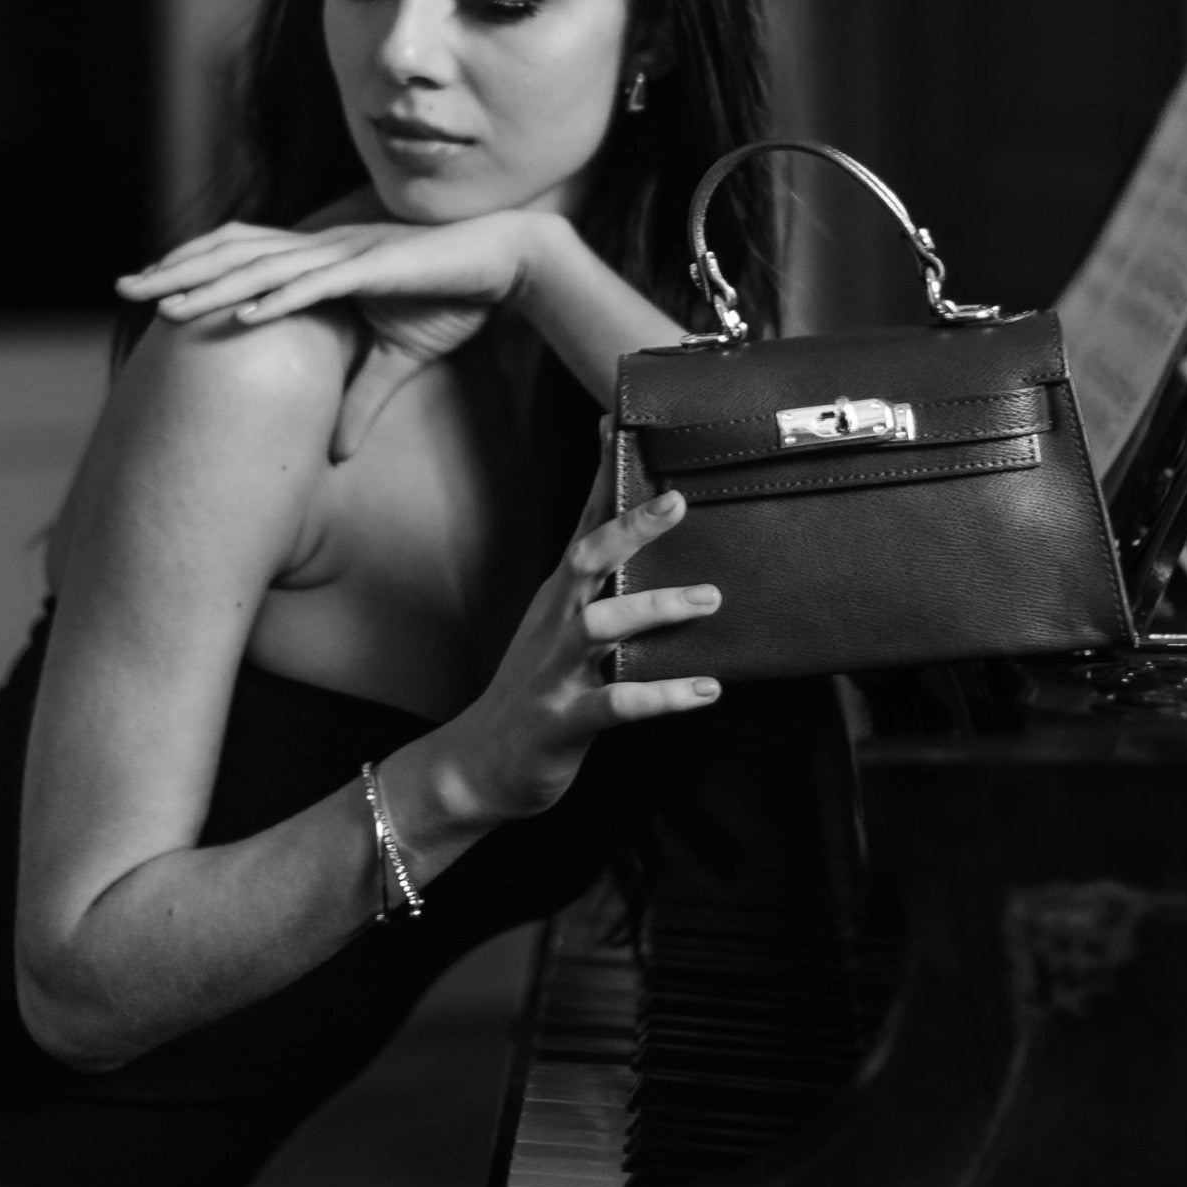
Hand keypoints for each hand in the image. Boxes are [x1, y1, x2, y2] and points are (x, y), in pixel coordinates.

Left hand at [115, 212, 539, 460]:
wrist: (509, 263)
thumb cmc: (454, 297)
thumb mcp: (397, 359)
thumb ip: (360, 400)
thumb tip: (333, 455)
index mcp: (323, 262)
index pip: (242, 259)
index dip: (194, 271)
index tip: (148, 294)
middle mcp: (324, 251)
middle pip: (235, 257)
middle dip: (178, 273)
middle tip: (123, 288)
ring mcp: (347, 256)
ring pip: (265, 269)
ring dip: (213, 287)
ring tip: (166, 308)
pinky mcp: (376, 268)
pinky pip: (319, 284)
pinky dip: (280, 297)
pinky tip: (244, 312)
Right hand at [435, 430, 722, 822]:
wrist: (477, 764)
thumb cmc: (534, 688)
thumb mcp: (558, 626)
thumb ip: (595, 583)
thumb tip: (632, 537)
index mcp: (558, 597)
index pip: (582, 523)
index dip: (600, 475)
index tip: (618, 421)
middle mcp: (555, 623)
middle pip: (586, 560)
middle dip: (629, 528)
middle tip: (678, 501)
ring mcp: (556, 671)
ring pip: (601, 627)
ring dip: (656, 610)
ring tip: (709, 600)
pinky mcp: (565, 720)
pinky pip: (617, 703)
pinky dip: (663, 696)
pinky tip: (707, 690)